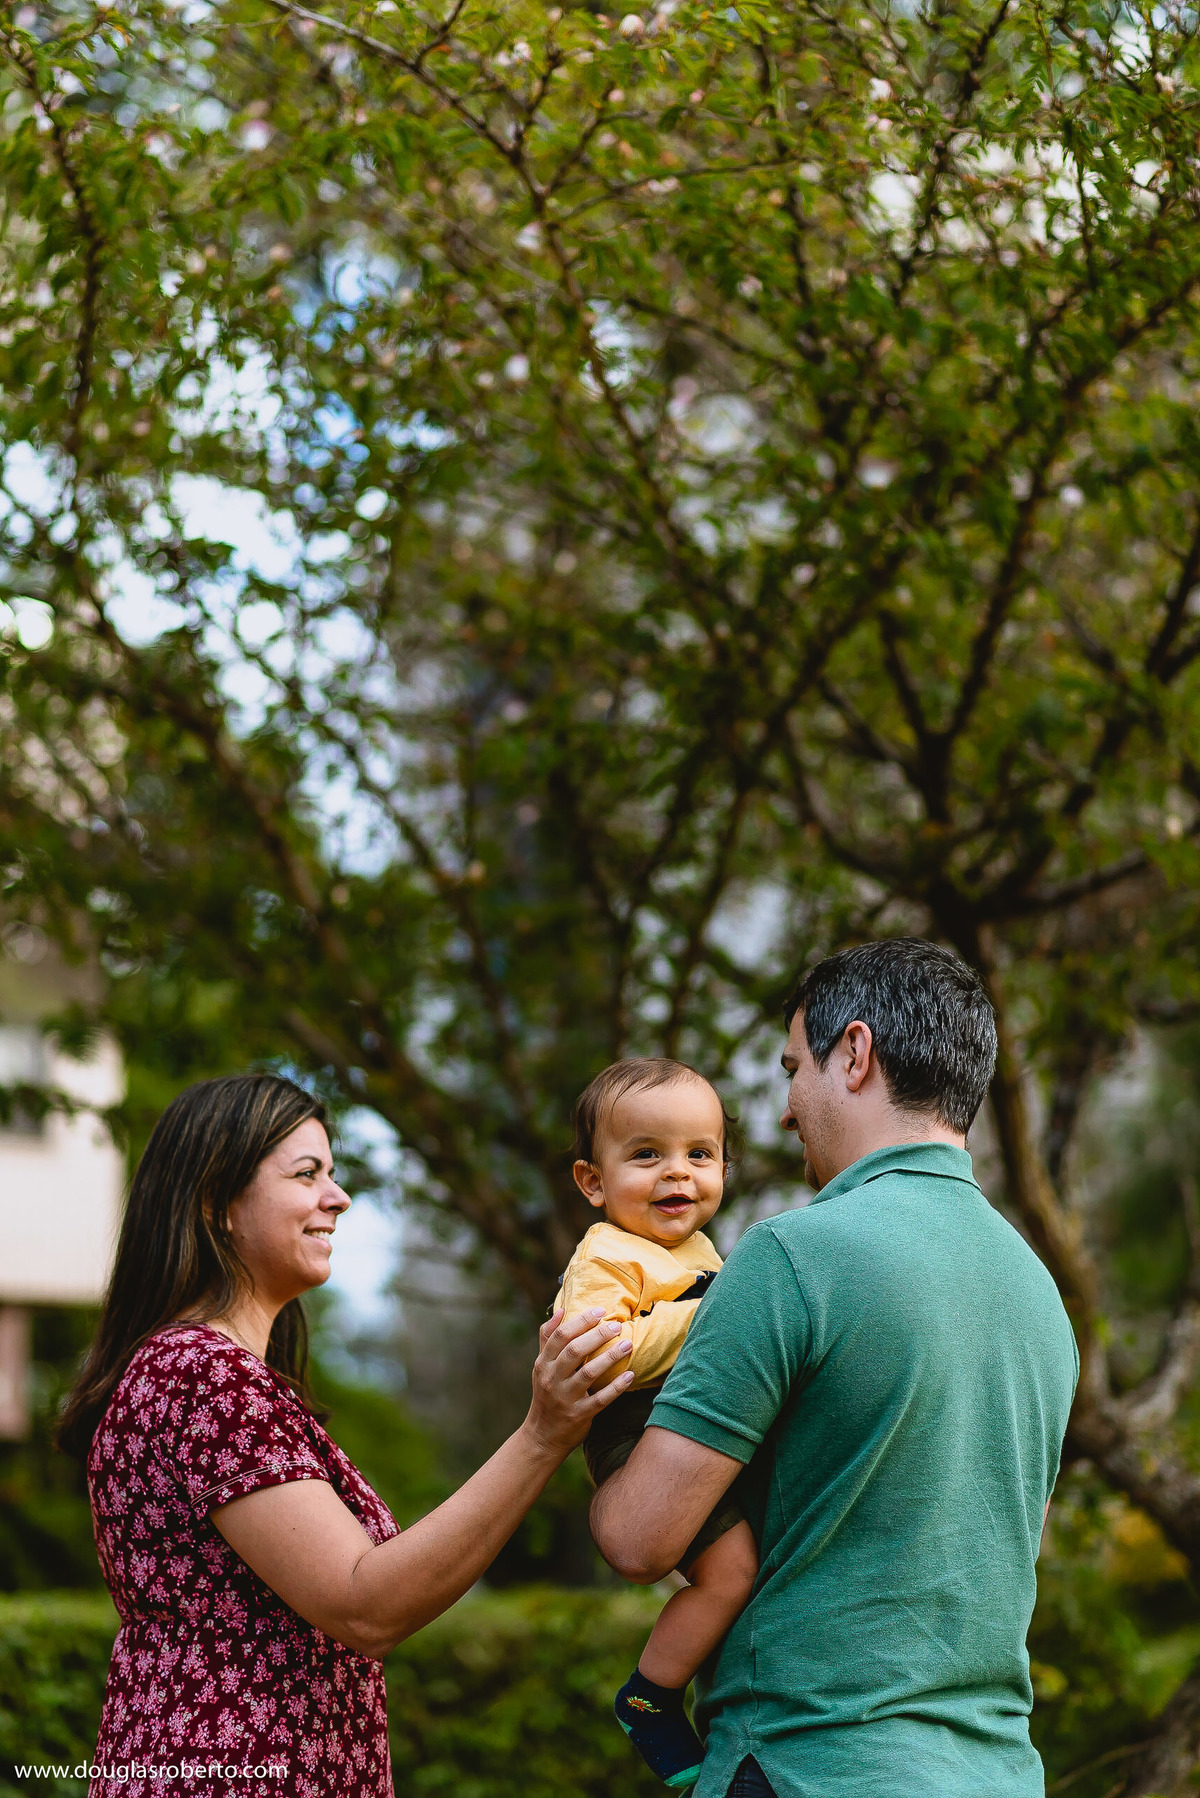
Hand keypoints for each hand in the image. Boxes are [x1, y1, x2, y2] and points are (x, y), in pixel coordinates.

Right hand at [523, 1308, 633, 1458]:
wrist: (542, 1436)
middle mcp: (552, 1379)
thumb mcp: (542, 1367)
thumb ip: (548, 1338)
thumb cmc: (546, 1395)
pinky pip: (600, 1399)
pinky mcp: (579, 1415)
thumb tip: (561, 1310)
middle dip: (597, 1336)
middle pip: (574, 1351)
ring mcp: (565, 1398)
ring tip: (628, 1344)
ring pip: (588, 1373)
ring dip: (609, 1357)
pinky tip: (630, 1375)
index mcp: (543, 1364)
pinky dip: (616, 1387)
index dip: (580, 1321)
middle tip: (616, 1326)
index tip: (600, 1311)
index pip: (560, 1336)